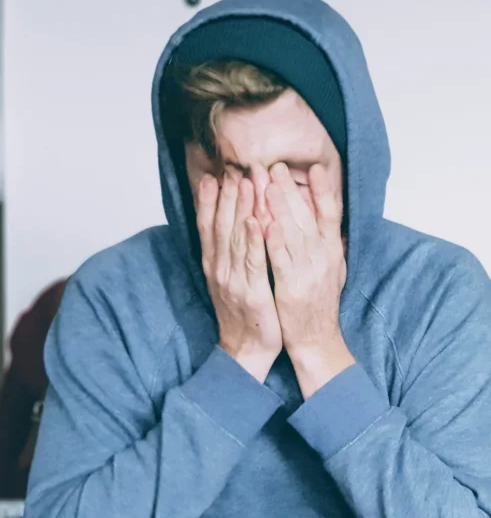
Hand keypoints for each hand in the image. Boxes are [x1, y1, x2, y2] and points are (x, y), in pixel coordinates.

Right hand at [197, 174, 281, 381]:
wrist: (246, 350)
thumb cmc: (244, 314)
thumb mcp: (230, 280)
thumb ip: (229, 254)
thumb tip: (230, 226)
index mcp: (214, 264)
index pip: (208, 225)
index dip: (210, 199)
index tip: (214, 174)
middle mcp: (219, 268)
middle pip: (220, 225)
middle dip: (227, 195)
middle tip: (233, 167)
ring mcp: (233, 280)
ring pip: (235, 237)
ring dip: (240, 208)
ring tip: (245, 182)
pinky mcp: (252, 292)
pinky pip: (252, 262)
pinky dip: (253, 240)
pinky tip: (255, 221)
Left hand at [265, 163, 353, 396]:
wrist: (317, 340)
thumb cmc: (320, 305)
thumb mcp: (334, 270)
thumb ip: (329, 245)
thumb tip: (328, 219)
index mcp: (333, 252)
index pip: (331, 214)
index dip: (324, 190)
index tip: (315, 167)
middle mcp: (324, 258)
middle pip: (307, 217)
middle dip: (289, 189)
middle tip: (274, 166)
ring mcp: (309, 272)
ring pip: (292, 233)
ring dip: (279, 207)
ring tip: (265, 183)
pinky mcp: (292, 287)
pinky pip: (280, 259)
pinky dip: (272, 240)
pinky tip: (263, 221)